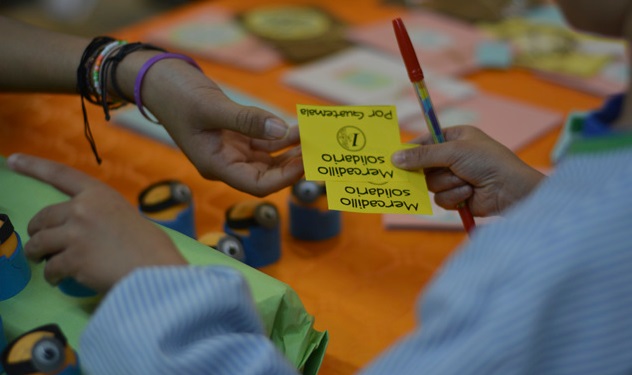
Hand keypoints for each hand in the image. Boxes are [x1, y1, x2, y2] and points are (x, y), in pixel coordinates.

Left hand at [7, 153, 186, 291]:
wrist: (157, 270)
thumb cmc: (150, 247)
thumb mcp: (125, 216)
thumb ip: (101, 215)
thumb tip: (81, 230)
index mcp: (100, 194)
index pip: (60, 174)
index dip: (34, 166)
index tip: (13, 160)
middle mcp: (83, 209)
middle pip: (43, 217)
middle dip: (37, 231)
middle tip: (40, 243)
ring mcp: (76, 234)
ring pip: (39, 243)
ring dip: (37, 254)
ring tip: (43, 262)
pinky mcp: (73, 259)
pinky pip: (51, 268)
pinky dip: (53, 276)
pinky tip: (61, 279)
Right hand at [117, 55, 303, 196]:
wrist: (159, 80)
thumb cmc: (177, 95)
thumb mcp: (212, 107)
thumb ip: (247, 120)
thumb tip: (282, 131)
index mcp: (217, 166)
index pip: (259, 185)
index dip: (286, 178)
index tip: (308, 162)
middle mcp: (227, 163)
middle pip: (269, 176)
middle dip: (295, 166)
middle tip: (321, 152)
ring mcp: (233, 150)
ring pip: (271, 159)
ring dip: (293, 150)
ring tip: (316, 139)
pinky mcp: (237, 136)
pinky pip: (267, 142)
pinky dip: (284, 136)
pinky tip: (300, 128)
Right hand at [392, 126, 544, 216]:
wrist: (510, 190)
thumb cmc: (487, 161)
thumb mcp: (453, 151)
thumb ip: (422, 156)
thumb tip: (394, 158)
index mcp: (455, 138)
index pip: (424, 142)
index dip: (411, 150)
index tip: (394, 157)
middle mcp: (453, 157)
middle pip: (423, 166)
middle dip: (431, 171)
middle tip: (431, 171)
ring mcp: (455, 178)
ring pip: (431, 185)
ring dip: (448, 184)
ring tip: (466, 182)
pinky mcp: (457, 196)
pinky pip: (441, 199)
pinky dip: (454, 196)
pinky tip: (469, 193)